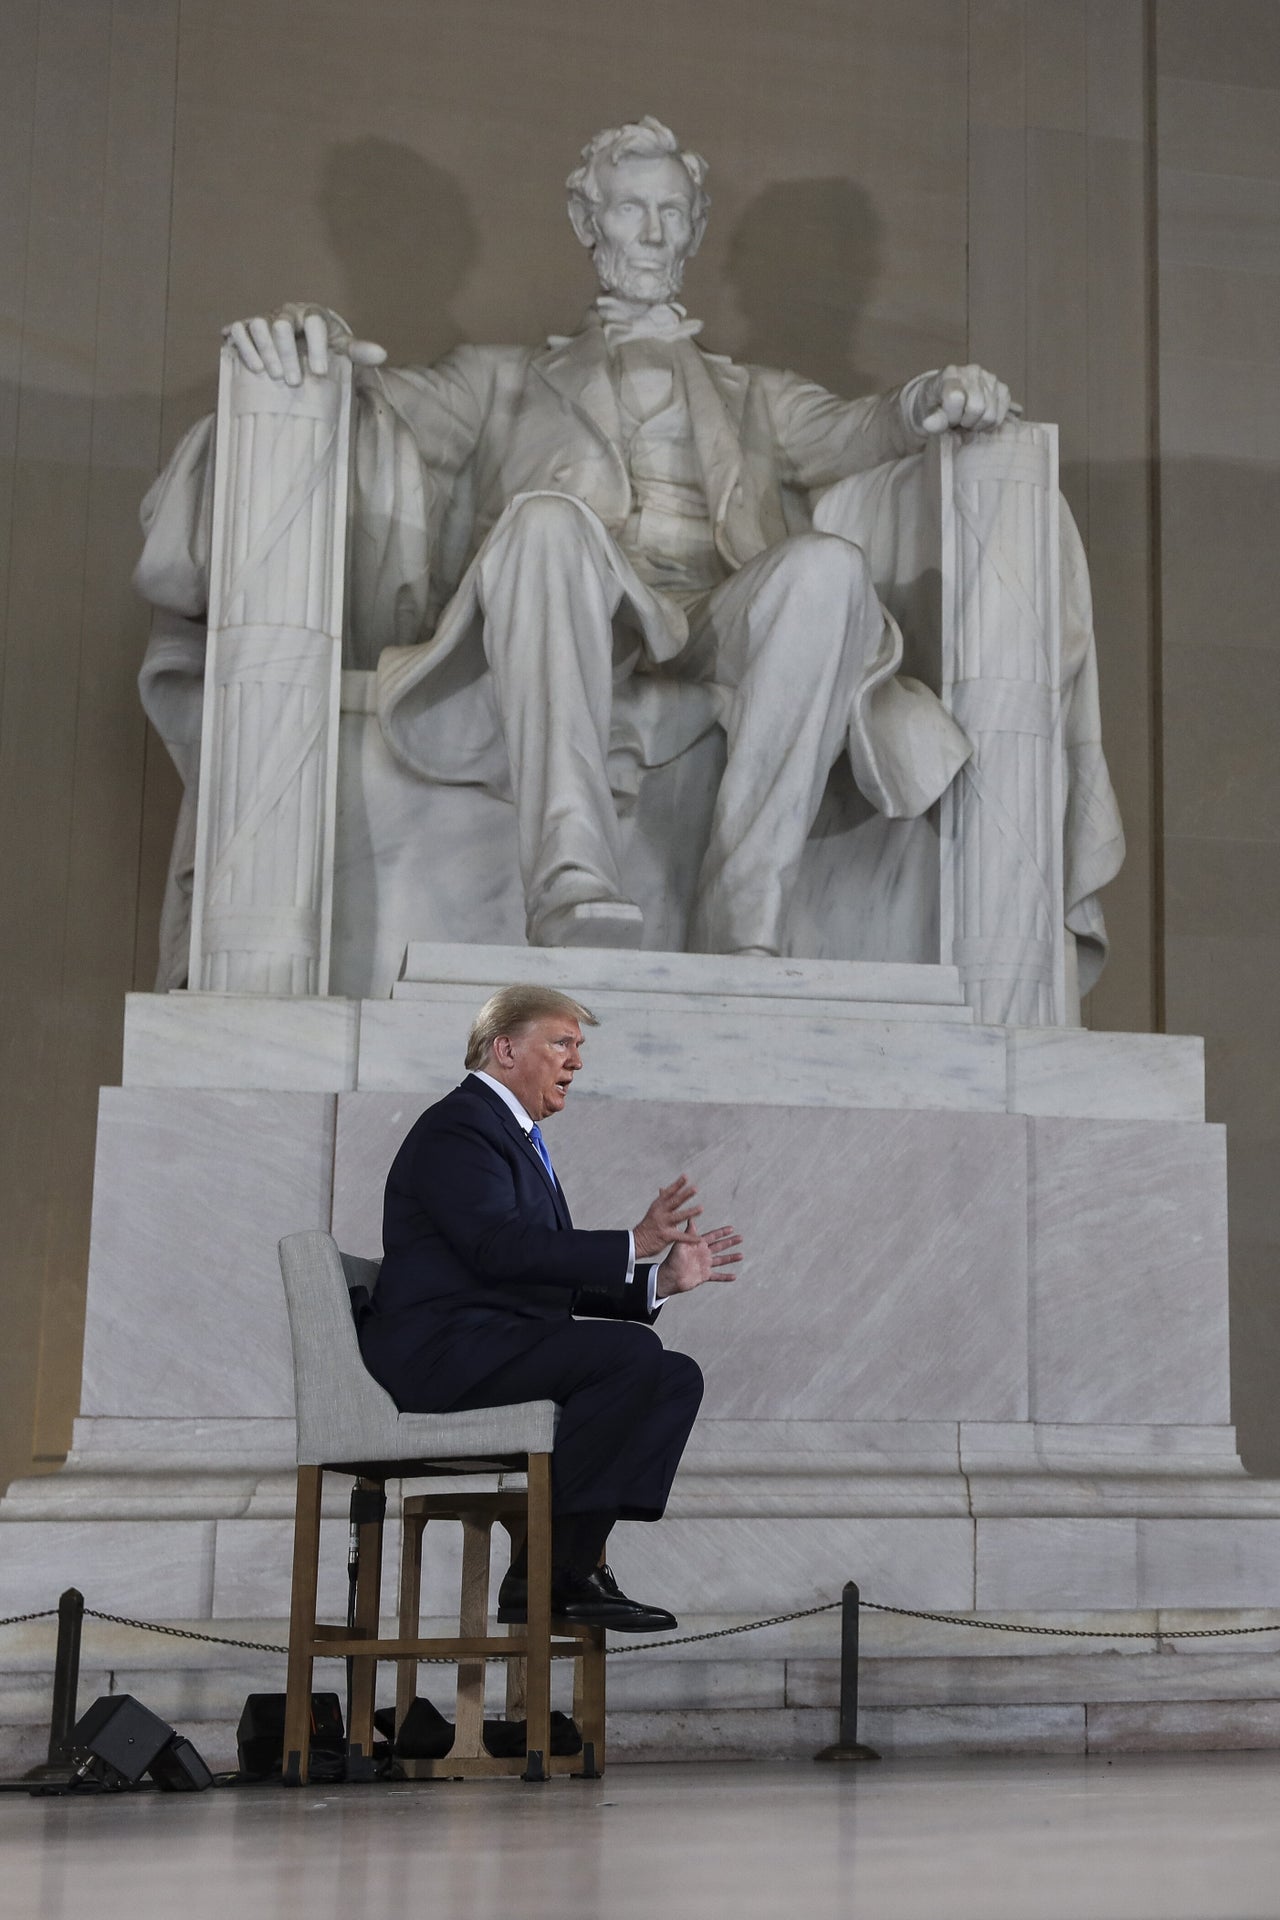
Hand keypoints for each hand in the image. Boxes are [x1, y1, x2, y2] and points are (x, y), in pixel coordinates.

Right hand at [223, 302, 386, 386]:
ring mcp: (266, 318)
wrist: (302, 342)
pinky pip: (240, 330)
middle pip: (282, 324)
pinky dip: (245, 347)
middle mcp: (288, 312)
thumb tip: (382, 355)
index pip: (314, 323)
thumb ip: (359, 352)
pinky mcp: (248, 328)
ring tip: (273, 375)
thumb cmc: (325, 348)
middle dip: (287, 353)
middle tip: (293, 381)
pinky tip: (254, 368)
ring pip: (259, 324)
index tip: (320, 373)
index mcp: (313, 314)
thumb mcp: (343, 349)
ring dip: (264, 350)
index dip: (316, 347)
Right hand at [633, 1175, 701, 1259]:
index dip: (677, 1184)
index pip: (668, 1193)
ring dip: (690, 1212)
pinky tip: (699, 1238)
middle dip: (685, 1195)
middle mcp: (660, 1213)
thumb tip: (663, 1188)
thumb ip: (661, 1200)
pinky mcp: (666, 1236)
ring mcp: (663, 1224)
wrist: (636, 1241)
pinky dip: (691, 1237)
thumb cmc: (648, 1225)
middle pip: (674, 1202)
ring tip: (701, 1208)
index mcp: (658, 1206)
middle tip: (695, 1188)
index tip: (685, 1176)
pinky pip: (681, 1236)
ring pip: (679, 1217)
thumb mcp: (653, 1210)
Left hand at [656, 1222, 742, 1297]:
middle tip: (741, 1237)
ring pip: (721, 1260)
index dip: (722, 1232)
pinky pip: (718, 1276)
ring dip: (731, 1258)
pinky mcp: (705, 1276)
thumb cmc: (672, 1259)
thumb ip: (688, 1233)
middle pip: (720, 1247)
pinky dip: (726, 1277)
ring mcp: (705, 1265)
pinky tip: (735, 1277)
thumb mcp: (680, 1244)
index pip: (713, 1236)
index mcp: (698, 1245)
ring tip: (741, 1255)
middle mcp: (703, 1254)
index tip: (732, 1228)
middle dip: (730, 1242)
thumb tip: (690, 1218)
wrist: (669, 1276)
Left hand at [918, 362, 1013, 435]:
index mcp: (950, 374)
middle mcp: (973, 371)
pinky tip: (978, 418)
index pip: (957, 398)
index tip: (946, 418)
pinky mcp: (1002, 388)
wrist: (944, 398)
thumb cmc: (934, 406)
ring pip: (991, 414)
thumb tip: (931, 424)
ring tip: (966, 419)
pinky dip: (989, 423)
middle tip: (957, 421)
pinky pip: (1001, 415)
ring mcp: (990, 378)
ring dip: (977, 424)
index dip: (952, 416)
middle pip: (977, 408)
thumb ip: (931, 419)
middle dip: (966, 422)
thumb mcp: (926, 413)